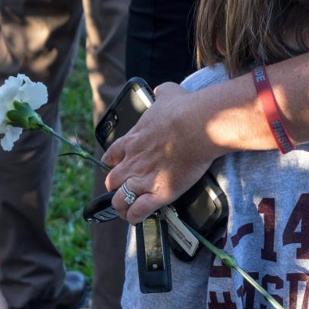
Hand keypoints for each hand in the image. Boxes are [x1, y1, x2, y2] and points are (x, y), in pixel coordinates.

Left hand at [102, 82, 224, 223]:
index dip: (112, 162)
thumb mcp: (169, 94)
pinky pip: (138, 211)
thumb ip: (163, 94)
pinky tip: (136, 217)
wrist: (196, 126)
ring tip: (126, 208)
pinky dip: (135, 216)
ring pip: (120, 199)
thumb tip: (162, 91)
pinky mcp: (160, 193)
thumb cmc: (184, 110)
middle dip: (115, 185)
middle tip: (123, 188)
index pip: (112, 155)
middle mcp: (133, 161)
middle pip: (112, 180)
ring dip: (121, 204)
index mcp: (133, 139)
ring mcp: (144, 178)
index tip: (115, 164)